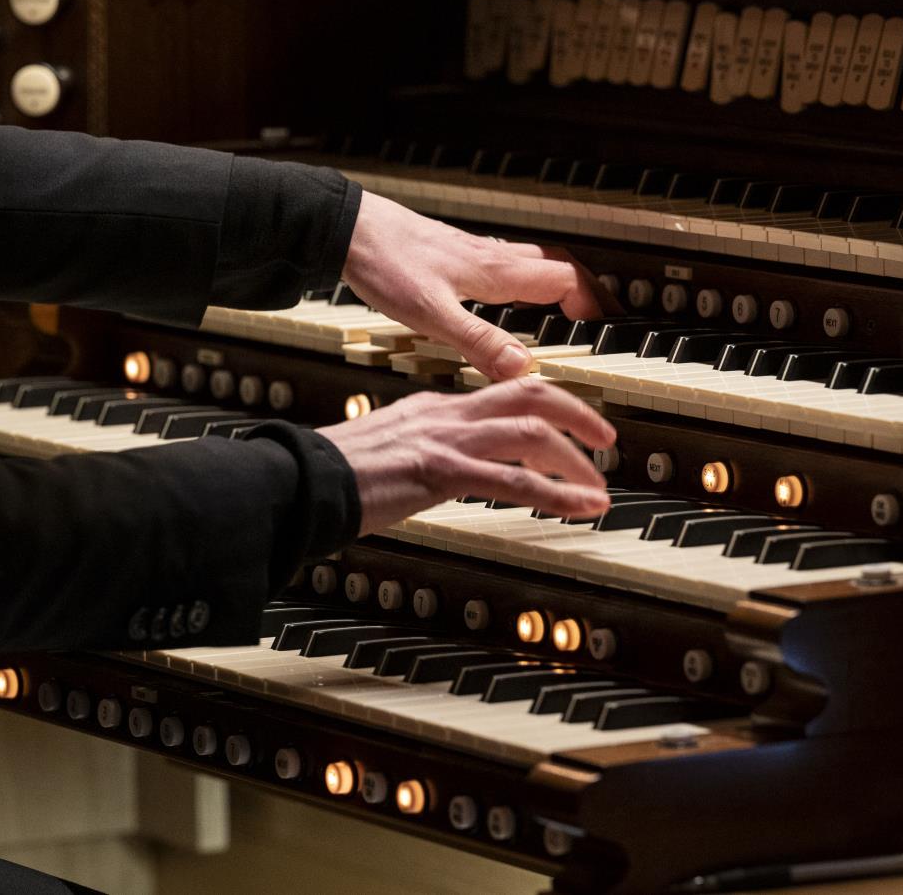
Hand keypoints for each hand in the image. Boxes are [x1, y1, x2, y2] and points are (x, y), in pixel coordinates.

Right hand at [317, 377, 615, 536]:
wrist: (296, 481)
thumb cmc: (330, 476)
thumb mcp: (388, 452)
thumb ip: (423, 453)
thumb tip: (445, 468)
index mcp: (433, 408)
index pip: (504, 394)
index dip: (549, 408)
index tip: (573, 428)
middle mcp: (445, 413)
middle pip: (530, 394)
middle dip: (578, 413)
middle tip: (606, 440)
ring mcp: (444, 439)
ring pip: (532, 433)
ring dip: (575, 460)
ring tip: (600, 487)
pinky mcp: (440, 470)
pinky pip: (513, 480)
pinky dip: (556, 495)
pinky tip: (580, 509)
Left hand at [341, 192, 616, 380]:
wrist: (347, 229)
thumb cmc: (384, 263)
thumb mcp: (432, 314)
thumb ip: (480, 342)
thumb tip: (525, 368)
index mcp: (495, 272)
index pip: (564, 282)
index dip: (590, 304)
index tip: (605, 327)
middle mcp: (489, 257)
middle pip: (554, 267)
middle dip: (582, 290)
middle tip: (598, 315)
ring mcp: (469, 252)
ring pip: (527, 262)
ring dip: (551, 281)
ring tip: (561, 306)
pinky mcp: (448, 252)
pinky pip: (499, 262)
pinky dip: (517, 279)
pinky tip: (498, 293)